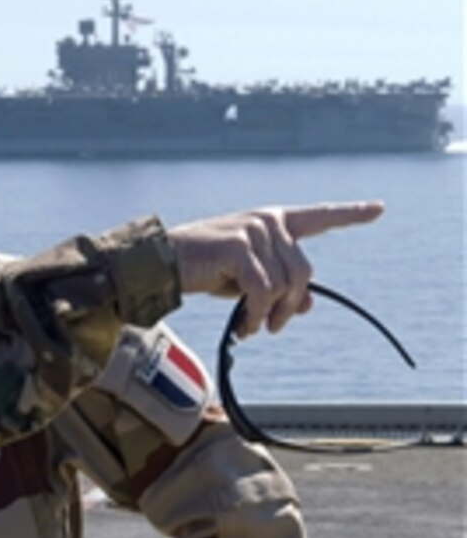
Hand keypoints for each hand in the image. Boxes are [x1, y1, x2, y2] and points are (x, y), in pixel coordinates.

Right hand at [168, 201, 383, 336]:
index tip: (378, 210)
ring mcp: (254, 229)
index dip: (349, 214)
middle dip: (289, 306)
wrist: (159, 265)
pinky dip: (255, 315)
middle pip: (303, 272)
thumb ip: (278, 287)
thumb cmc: (200, 270)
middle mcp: (267, 220)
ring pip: (285, 285)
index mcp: (271, 221)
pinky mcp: (240, 246)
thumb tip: (308, 303)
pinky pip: (263, 291)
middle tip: (270, 328)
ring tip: (250, 328)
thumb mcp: (245, 282)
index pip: (317, 217)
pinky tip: (243, 326)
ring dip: (269, 315)